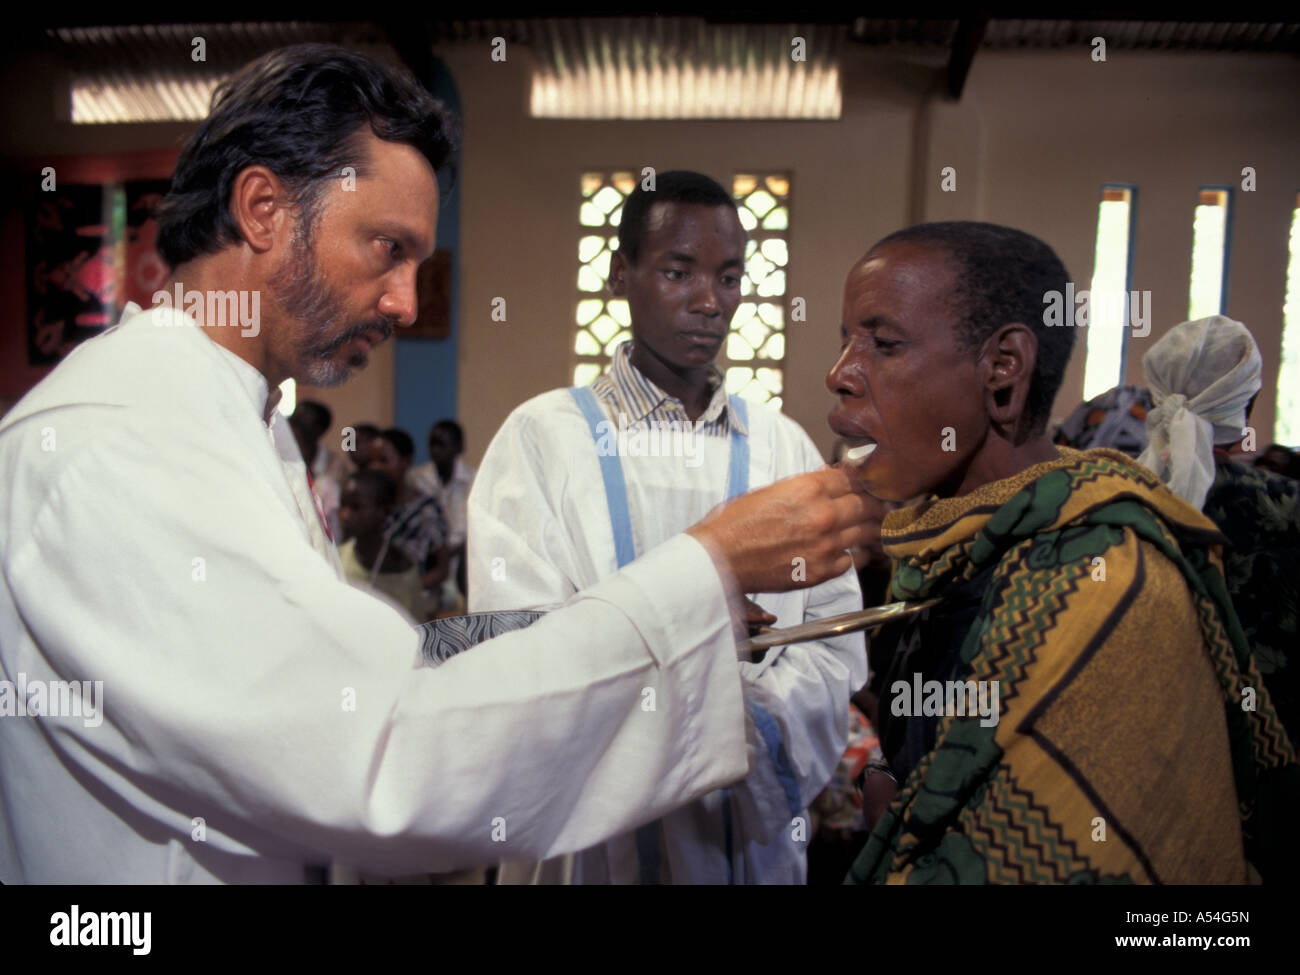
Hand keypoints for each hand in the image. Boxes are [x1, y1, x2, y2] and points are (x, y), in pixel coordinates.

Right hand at [686, 467, 873, 593]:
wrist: (720, 559)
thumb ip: (804, 485)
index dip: (860, 479)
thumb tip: (828, 477)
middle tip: (880, 504)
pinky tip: (850, 550)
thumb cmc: (736, 524)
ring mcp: (826, 545)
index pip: (852, 478)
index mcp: (808, 488)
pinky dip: (853, 554)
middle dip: (874, 503)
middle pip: (866, 504)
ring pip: (866, 532)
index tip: (865, 483)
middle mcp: (823, 515)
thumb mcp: (769, 490)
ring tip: (874, 526)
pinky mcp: (823, 571)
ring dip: (871, 528)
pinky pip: (853, 560)